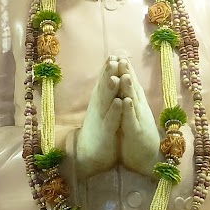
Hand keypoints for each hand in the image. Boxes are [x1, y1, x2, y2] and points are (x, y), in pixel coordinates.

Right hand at [74, 56, 124, 178]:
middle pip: (103, 88)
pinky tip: (119, 102)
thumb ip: (105, 94)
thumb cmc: (99, 129)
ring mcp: (101, 120)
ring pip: (106, 102)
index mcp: (99, 102)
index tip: (114, 54)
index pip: (103, 82)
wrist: (90, 155)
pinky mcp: (105, 133)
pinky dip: (115, 111)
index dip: (108, 69)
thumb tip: (109, 77)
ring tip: (115, 76)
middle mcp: (98, 108)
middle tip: (113, 58)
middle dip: (108, 73)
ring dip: (110, 89)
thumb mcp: (101, 109)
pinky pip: (111, 121)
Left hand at [113, 60, 160, 178]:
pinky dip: (129, 110)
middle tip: (122, 57)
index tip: (119, 55)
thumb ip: (131, 99)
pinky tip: (125, 100)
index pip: (131, 85)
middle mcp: (139, 109)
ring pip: (134, 101)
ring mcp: (139, 120)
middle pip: (133, 88)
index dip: (126, 70)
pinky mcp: (136, 133)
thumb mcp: (133, 113)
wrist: (148, 158)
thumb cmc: (138, 135)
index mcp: (137, 104)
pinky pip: (132, 120)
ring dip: (130, 88)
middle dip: (128, 73)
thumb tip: (126, 84)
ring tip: (125, 74)